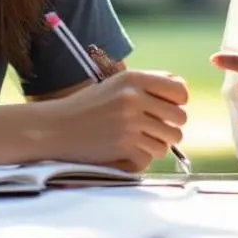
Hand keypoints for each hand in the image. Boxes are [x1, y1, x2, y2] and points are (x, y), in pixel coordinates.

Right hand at [49, 70, 188, 171]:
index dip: (178, 103)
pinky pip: (151, 156)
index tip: (166, 110)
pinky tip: (126, 151)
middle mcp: (134, 98)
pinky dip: (141, 157)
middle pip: (180, 118)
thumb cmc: (88, 106)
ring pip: (169, 141)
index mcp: (134, 79)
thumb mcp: (116, 84)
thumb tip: (182, 89)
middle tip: (152, 129)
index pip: (180, 91)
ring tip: (138, 140)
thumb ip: (148, 84)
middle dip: (169, 127)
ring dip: (157, 144)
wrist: (55, 127)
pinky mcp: (124, 146)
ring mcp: (130, 123)